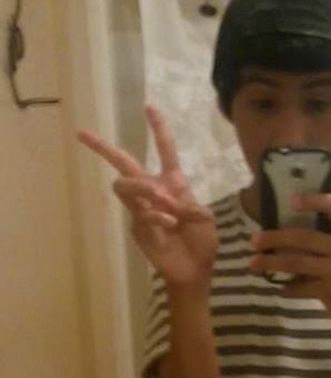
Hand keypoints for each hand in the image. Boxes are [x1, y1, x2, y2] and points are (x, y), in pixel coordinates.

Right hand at [77, 105, 217, 285]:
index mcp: (174, 183)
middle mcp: (154, 191)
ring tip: (166, 205)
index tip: (149, 107)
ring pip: (124, 185)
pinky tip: (169, 225)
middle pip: (123, 163)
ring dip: (144, 189)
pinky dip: (156, 216)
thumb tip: (162, 195)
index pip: (165, 150)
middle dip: (102, 147)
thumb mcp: (203, 216)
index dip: (158, 129)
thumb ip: (185, 201)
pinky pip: (139, 211)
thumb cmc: (202, 241)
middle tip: (81, 134)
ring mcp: (142, 208)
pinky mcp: (136, 225)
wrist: (195, 270)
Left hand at [249, 192, 330, 344]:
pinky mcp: (330, 290)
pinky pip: (300, 287)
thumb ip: (322, 235)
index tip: (292, 200)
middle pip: (304, 237)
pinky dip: (287, 289)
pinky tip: (280, 289)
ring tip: (253, 262)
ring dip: (271, 262)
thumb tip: (281, 220)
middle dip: (275, 238)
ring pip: (297, 262)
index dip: (314, 200)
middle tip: (253, 240)